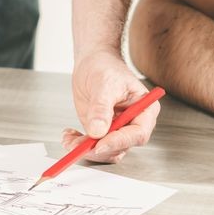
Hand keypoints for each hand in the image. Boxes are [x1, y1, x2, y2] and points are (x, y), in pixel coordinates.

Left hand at [62, 48, 160, 162]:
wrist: (92, 63)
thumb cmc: (105, 67)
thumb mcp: (104, 84)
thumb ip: (101, 108)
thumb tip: (98, 131)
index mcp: (144, 110)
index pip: (137, 134)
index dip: (119, 142)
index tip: (99, 144)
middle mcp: (133, 123)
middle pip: (121, 147)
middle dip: (98, 149)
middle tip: (78, 145)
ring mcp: (117, 129)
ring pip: (105, 151)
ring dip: (85, 149)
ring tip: (70, 139)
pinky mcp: (102, 132)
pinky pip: (92, 146)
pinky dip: (79, 145)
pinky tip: (69, 136)